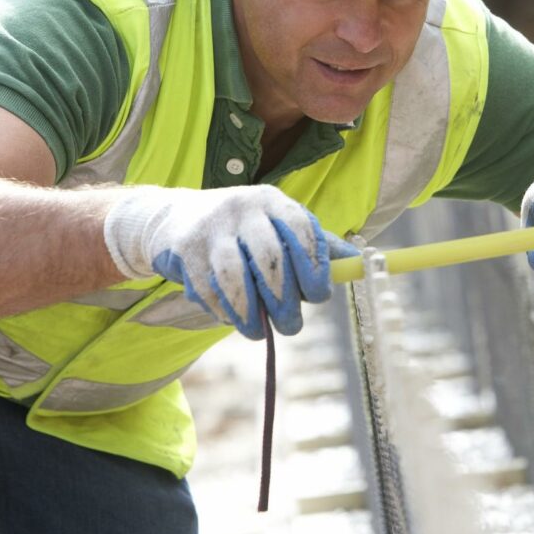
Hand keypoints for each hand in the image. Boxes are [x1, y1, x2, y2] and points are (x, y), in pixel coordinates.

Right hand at [103, 185, 358, 339]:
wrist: (176, 218)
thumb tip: (358, 262)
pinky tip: (233, 318)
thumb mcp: (279, 226)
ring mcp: (211, 228)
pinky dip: (223, 311)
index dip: (313, 268)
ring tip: (259, 332)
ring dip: (250, 313)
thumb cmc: (243, 229)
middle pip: (270, 259)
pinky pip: (207, 289)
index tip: (318, 297)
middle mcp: (243, 208)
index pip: (301, 233)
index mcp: (273, 202)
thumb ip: (317, 245)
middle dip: (283, 301)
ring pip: (235, 278)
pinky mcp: (184, 249)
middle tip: (291, 326)